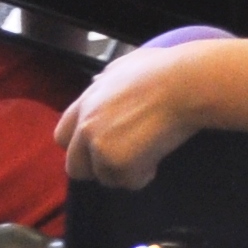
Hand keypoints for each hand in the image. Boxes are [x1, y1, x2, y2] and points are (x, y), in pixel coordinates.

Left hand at [58, 37, 220, 187]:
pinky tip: (157, 157)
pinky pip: (128, 182)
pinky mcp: (116, 162)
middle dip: (97, 168)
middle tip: (124, 159)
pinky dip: (144, 175)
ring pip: (105, 177)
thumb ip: (107, 79)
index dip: (80, 147)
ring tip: (148, 153)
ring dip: (125, 171)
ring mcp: (98, 145)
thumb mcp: (127, 65)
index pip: (62, 136)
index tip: (101, 147)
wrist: (184, 83)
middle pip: (75, 167)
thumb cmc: (164, 70)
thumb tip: (98, 83)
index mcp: (86, 102)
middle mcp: (85, 125)